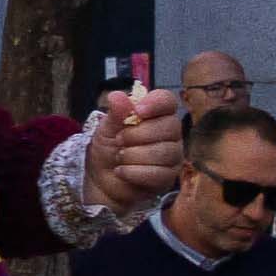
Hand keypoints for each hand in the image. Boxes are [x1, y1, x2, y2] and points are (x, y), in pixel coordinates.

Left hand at [82, 85, 186, 219]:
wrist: (102, 179)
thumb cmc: (109, 148)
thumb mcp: (106, 128)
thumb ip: (115, 113)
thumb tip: (117, 96)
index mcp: (156, 115)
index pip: (167, 100)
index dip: (156, 103)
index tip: (138, 111)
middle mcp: (171, 133)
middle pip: (169, 127)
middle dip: (136, 135)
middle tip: (119, 140)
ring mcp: (173, 156)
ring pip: (163, 152)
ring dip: (132, 155)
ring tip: (119, 156)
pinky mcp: (168, 177)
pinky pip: (157, 173)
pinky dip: (133, 172)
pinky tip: (121, 171)